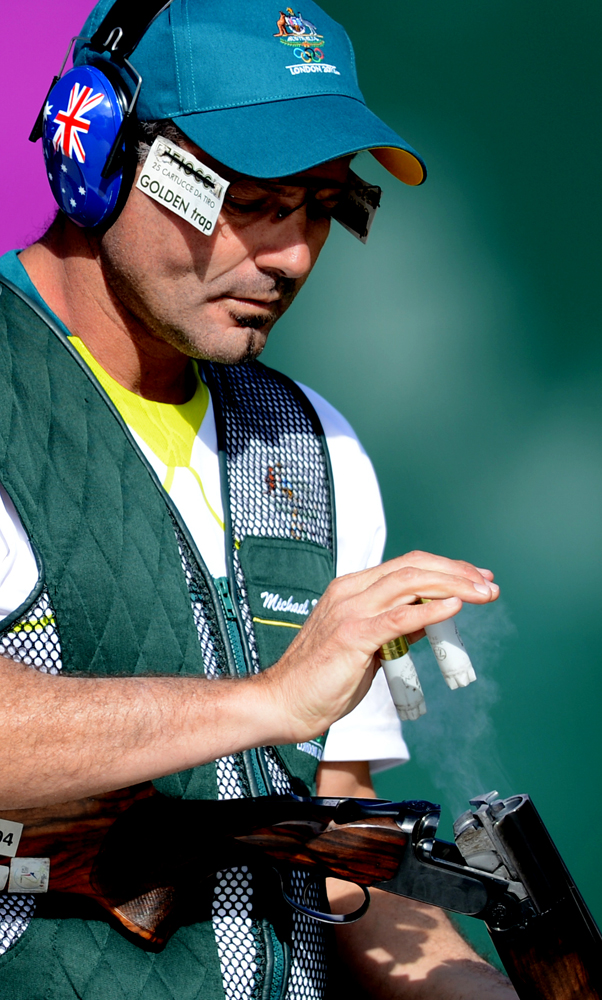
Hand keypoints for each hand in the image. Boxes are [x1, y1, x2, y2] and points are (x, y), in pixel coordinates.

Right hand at [256, 551, 497, 743]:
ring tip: (482, 593)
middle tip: (489, 584)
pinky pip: (398, 617)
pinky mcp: (352, 635)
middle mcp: (351, 592)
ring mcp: (350, 611)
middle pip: (414, 567)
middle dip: (457, 572)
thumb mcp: (365, 646)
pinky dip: (429, 610)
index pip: (407, 566)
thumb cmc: (321, 680)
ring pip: (410, 583)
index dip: (446, 568)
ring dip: (453, 585)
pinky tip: (454, 607)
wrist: (284, 703)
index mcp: (352, 589)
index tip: (476, 578)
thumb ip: (392, 629)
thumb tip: (427, 619)